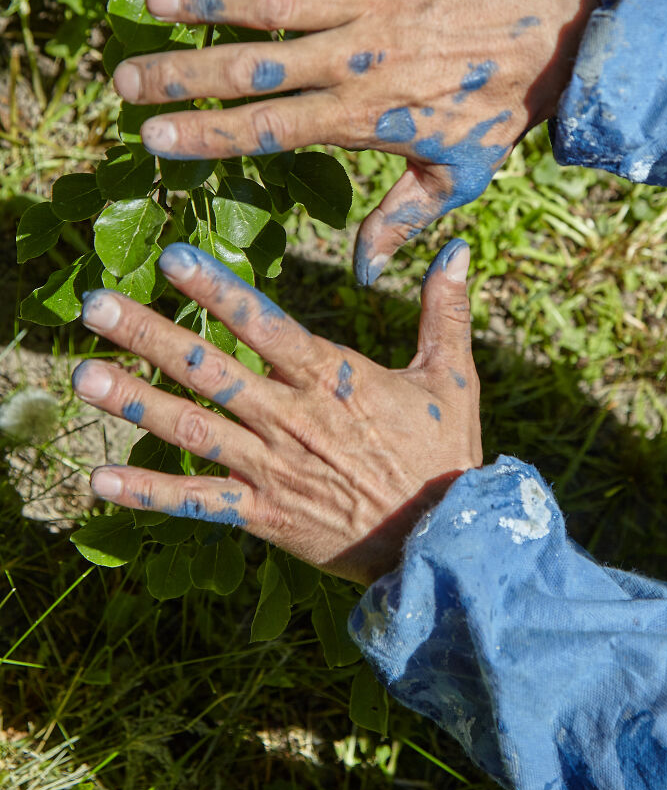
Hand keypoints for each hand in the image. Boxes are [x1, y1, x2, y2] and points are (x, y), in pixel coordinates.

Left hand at [72, 238, 479, 585]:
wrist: (444, 542)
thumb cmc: (447, 455)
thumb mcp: (453, 376)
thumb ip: (445, 310)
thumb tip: (460, 247)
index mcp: (333, 378)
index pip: (265, 325)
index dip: (218, 291)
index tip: (173, 258)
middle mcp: (292, 419)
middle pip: (210, 369)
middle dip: (150, 335)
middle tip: (96, 305)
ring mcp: (273, 468)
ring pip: (193, 429)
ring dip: (136, 403)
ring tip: (84, 376)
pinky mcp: (264, 514)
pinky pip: (199, 502)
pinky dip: (150, 493)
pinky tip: (101, 480)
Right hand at [113, 0, 600, 282]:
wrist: (557, 33)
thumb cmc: (499, 110)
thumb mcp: (455, 178)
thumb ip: (401, 221)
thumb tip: (360, 275)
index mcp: (367, 117)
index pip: (272, 130)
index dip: (208, 133)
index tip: (151, 136)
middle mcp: (359, 58)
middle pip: (256, 69)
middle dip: (183, 74)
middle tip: (122, 76)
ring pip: (274, 0)